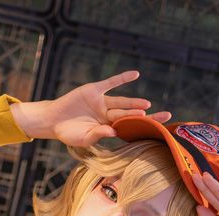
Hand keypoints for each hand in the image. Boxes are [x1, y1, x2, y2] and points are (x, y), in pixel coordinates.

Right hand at [11, 70, 170, 146]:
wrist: (52, 120)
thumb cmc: (68, 133)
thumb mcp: (83, 138)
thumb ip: (98, 134)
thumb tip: (114, 132)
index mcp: (107, 127)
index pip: (129, 127)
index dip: (142, 128)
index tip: (159, 130)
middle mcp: (107, 114)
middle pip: (129, 114)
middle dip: (146, 116)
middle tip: (165, 116)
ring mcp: (101, 102)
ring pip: (121, 102)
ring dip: (133, 103)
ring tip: (147, 105)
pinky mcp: (94, 90)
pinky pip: (110, 83)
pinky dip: (122, 78)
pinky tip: (135, 74)